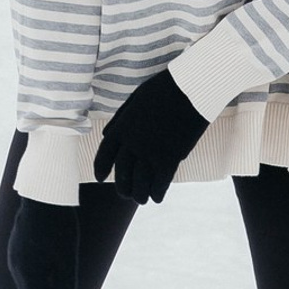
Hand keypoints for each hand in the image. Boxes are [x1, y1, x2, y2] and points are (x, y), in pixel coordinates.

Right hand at [5, 198, 77, 288]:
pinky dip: (35, 285)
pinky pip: (24, 274)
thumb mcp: (68, 260)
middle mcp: (16, 267)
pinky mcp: (15, 247)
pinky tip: (46, 284)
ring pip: (26, 287)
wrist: (43, 194)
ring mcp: (13, 256)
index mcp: (28, 272)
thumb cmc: (59, 226)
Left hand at [93, 70, 208, 204]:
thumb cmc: (163, 90)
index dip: (100, 168)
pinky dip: (157, 194)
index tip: (99, 179)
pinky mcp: (169, 159)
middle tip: (125, 193)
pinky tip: (157, 197)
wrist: (188, 90)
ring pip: (139, 184)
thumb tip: (106, 134)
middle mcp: (132, 143)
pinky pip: (159, 185)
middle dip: (122, 187)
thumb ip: (120, 119)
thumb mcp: (135, 100)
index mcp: (122, 126)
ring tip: (141, 198)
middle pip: (122, 174)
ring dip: (139, 195)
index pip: (105, 153)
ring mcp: (150, 153)